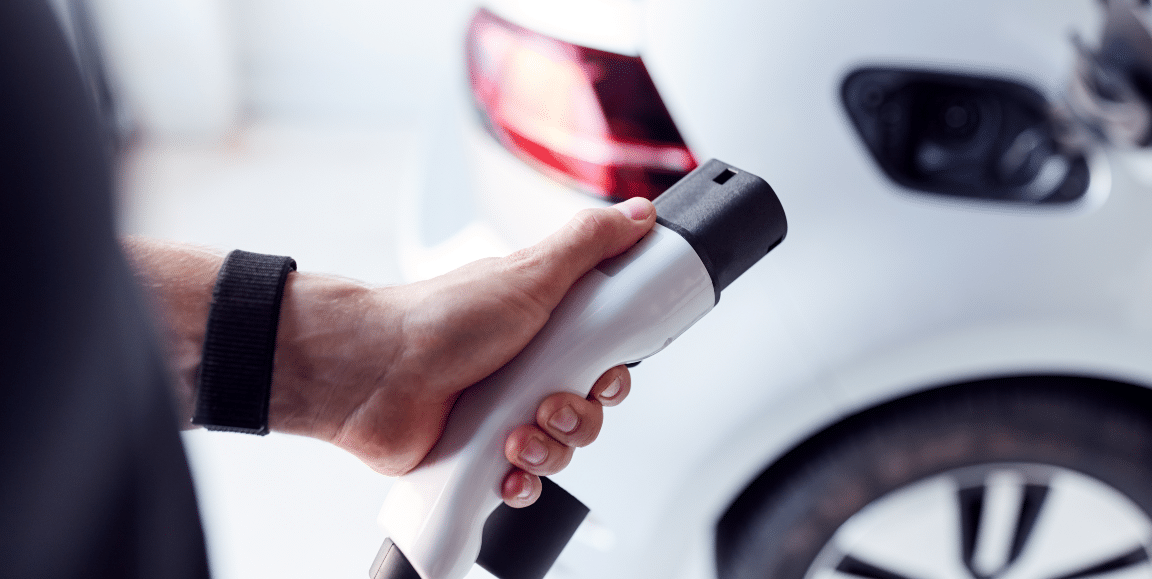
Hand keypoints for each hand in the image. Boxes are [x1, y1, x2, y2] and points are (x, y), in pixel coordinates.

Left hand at [268, 197, 655, 505]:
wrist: (373, 374)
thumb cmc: (439, 319)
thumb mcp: (530, 272)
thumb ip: (589, 244)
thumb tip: (637, 214)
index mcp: (544, 329)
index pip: (605, 362)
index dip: (611, 377)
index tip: (600, 375)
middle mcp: (525, 373)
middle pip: (588, 412)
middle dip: (578, 418)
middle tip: (548, 404)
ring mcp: (502, 416)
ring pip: (560, 451)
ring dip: (546, 449)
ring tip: (515, 434)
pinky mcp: (479, 456)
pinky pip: (523, 484)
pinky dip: (519, 481)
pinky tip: (504, 467)